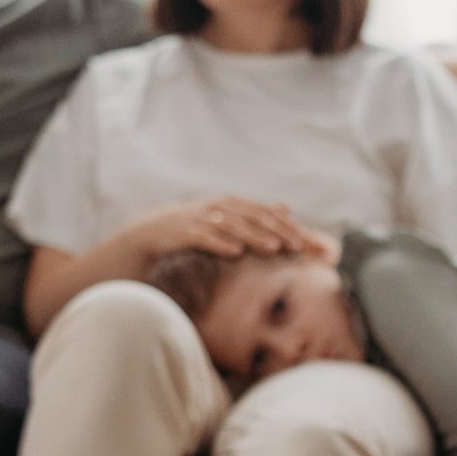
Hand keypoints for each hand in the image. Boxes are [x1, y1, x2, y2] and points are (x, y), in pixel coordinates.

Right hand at [144, 199, 335, 265]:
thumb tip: (286, 207)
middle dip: (275, 230)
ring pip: (231, 226)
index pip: (262, 211)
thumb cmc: (195, 227)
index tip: (304, 236)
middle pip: (251, 217)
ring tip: (272, 248)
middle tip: (296, 244)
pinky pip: (205, 238)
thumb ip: (254, 213)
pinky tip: (236, 252)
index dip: (283, 222)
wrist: (152, 232)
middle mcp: (216, 207)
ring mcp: (199, 219)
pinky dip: (221, 244)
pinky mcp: (184, 232)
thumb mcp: (225, 217)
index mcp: (229, 203)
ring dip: (253, 236)